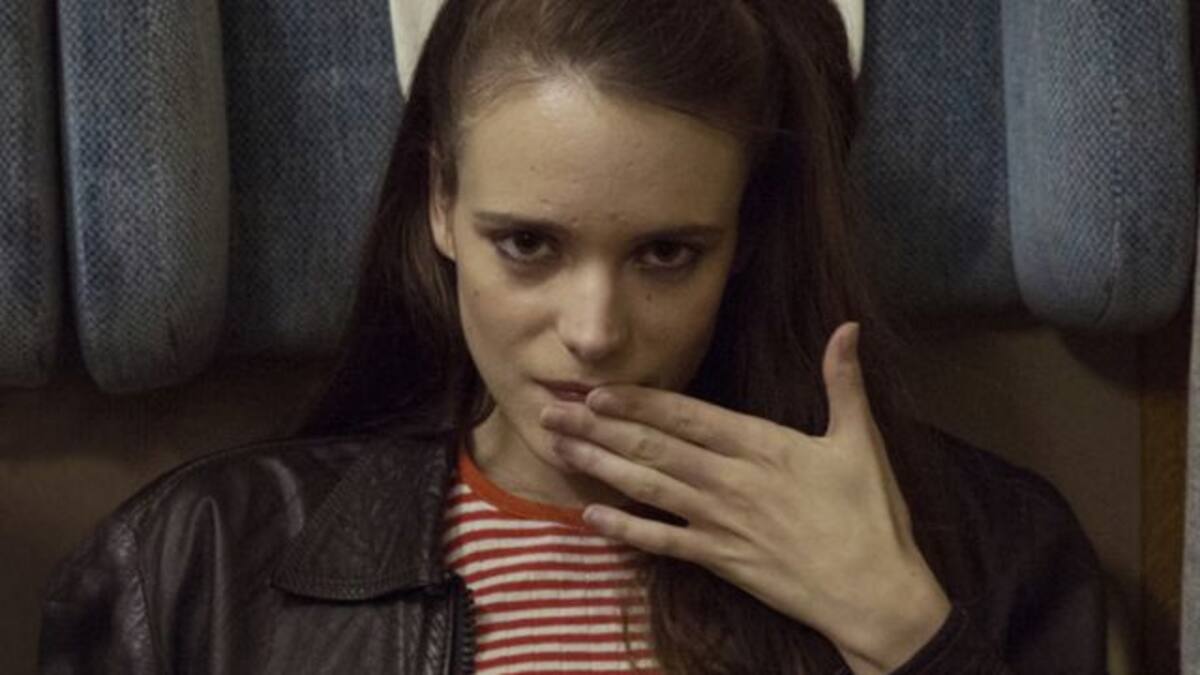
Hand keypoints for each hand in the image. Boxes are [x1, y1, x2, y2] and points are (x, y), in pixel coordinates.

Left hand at [538, 322, 950, 672]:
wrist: (875, 594)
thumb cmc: (871, 516)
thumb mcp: (861, 441)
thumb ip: (844, 382)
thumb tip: (847, 327)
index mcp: (761, 446)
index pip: (687, 417)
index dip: (638, 403)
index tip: (598, 391)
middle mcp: (730, 481)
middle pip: (654, 448)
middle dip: (599, 428)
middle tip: (552, 412)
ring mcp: (721, 522)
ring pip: (649, 488)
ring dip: (601, 467)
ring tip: (560, 449)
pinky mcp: (720, 559)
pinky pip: (664, 543)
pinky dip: (626, 530)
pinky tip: (592, 517)